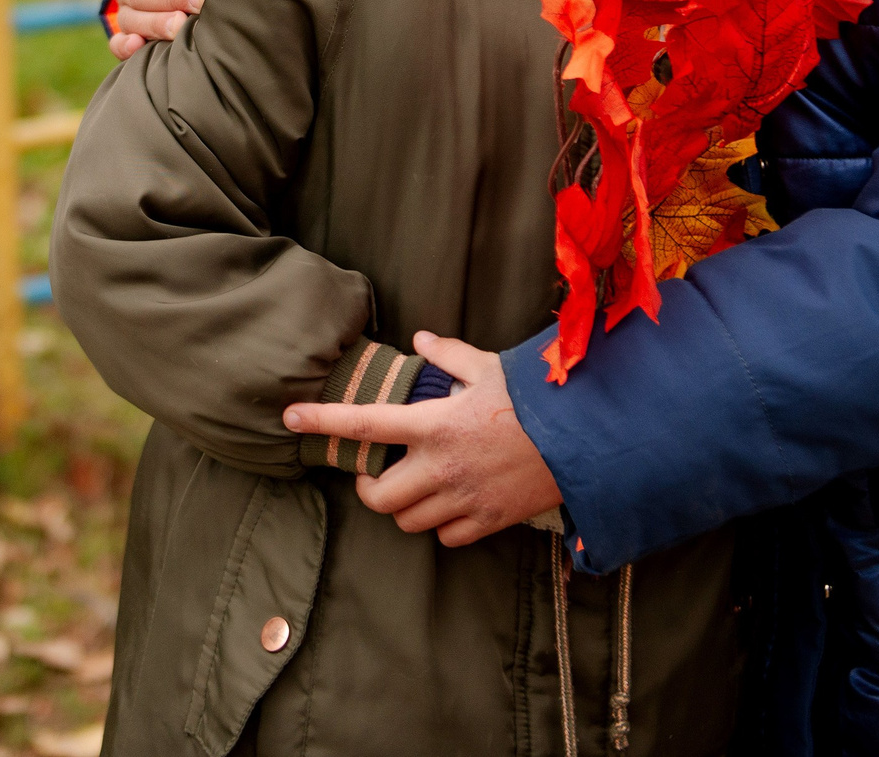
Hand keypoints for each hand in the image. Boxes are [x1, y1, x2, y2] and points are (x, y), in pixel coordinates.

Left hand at [284, 332, 562, 547]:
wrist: (587, 438)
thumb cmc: (537, 398)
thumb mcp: (491, 367)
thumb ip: (448, 356)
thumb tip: (420, 340)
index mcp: (435, 424)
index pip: (363, 424)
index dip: (322, 422)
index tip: (290, 419)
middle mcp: (441, 467)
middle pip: (378, 497)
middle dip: (371, 487)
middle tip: (378, 472)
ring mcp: (464, 498)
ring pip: (408, 521)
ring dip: (405, 507)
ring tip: (417, 487)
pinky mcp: (489, 520)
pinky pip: (447, 538)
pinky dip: (441, 526)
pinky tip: (451, 505)